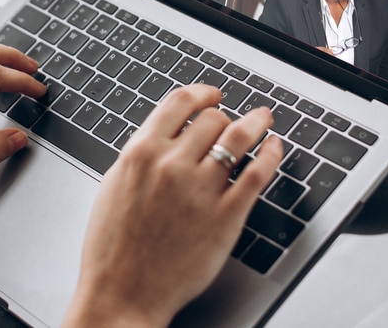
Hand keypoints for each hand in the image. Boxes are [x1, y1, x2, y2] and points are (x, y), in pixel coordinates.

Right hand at [64, 85, 281, 326]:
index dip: (202, 93)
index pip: (179, 103)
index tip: (212, 95)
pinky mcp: (225, 217)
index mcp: (140, 153)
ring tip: (264, 120)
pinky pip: (257, 174)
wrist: (122, 294)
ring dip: (256, 122)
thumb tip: (163, 135)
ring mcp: (201, 190)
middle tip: (231, 121)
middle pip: (212, 118)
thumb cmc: (113, 249)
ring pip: (238, 138)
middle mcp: (172, 165)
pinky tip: (274, 148)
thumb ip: (139, 156)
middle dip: (224, 116)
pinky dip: (270, 154)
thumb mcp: (114, 186)